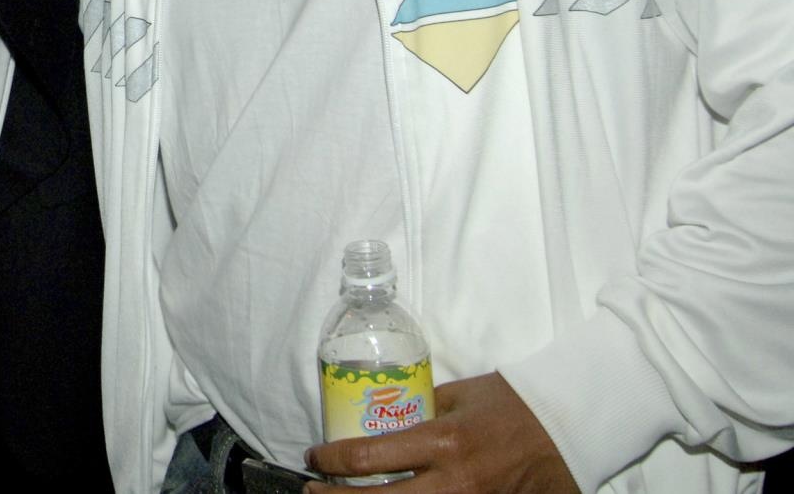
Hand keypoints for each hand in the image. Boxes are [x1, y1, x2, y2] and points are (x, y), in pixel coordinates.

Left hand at [304, 372, 578, 493]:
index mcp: (441, 441)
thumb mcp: (457, 396)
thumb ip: (418, 409)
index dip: (329, 461)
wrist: (566, 428)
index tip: (315, 456)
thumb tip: (378, 417)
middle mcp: (453, 482)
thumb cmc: (509, 403)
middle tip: (313, 492)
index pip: (366, 459)